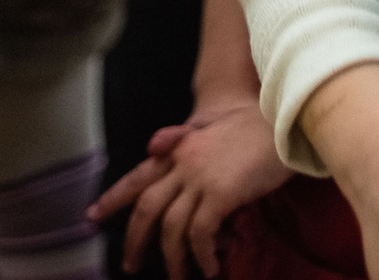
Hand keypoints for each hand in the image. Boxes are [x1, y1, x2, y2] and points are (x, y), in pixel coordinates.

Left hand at [90, 98, 292, 279]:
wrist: (287, 115)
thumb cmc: (257, 124)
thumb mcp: (214, 127)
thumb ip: (183, 138)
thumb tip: (152, 145)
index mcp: (180, 146)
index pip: (138, 175)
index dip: (113, 198)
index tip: (91, 216)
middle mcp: (183, 162)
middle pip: (147, 207)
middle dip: (135, 240)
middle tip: (131, 265)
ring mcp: (201, 178)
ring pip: (171, 228)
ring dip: (172, 259)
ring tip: (179, 277)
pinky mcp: (221, 193)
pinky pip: (200, 234)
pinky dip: (200, 255)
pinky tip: (209, 267)